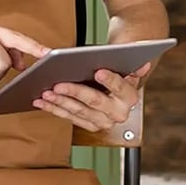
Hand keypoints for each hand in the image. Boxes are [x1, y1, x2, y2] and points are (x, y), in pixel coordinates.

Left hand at [33, 60, 152, 131]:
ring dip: (59, 102)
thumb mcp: (122, 61)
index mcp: (130, 96)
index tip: (98, 71)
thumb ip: (129, 59)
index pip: (120, 87)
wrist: (116, 85)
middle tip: (58, 84)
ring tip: (46, 91)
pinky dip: (54, 109)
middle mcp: (119, 113)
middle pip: (95, 101)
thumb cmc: (115, 67)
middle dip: (75, 92)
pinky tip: (42, 101)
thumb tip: (143, 62)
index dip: (110, 80)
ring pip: (79, 112)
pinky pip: (69, 118)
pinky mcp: (89, 125)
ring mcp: (103, 121)